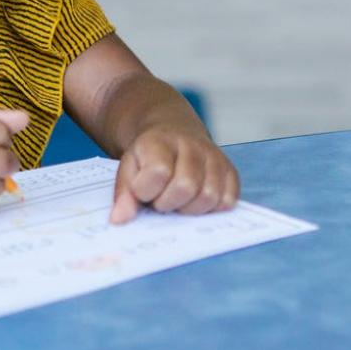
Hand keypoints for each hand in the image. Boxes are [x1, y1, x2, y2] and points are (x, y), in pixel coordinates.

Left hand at [108, 125, 240, 223]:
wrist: (172, 130)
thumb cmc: (148, 155)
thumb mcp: (127, 167)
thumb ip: (123, 193)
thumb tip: (120, 219)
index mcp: (161, 141)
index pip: (158, 172)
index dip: (146, 191)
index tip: (142, 192)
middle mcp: (192, 145)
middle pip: (186, 187)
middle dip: (169, 203)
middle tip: (160, 200)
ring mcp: (214, 156)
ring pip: (210, 196)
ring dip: (191, 208)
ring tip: (178, 201)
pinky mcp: (229, 169)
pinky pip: (229, 199)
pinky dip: (213, 208)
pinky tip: (196, 201)